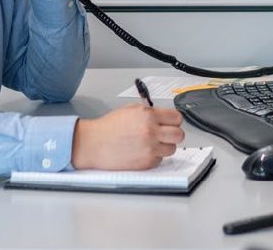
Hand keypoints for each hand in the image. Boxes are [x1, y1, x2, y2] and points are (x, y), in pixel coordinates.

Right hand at [70, 104, 185, 169]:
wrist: (93, 143)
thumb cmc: (108, 127)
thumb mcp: (130, 110)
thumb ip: (149, 112)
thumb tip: (164, 117)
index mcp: (148, 115)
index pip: (177, 118)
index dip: (174, 121)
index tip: (171, 123)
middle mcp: (151, 131)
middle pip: (179, 135)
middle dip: (173, 135)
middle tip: (166, 135)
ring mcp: (150, 148)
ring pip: (172, 149)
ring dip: (164, 147)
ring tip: (151, 144)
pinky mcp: (146, 162)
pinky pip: (160, 159)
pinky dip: (154, 157)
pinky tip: (142, 152)